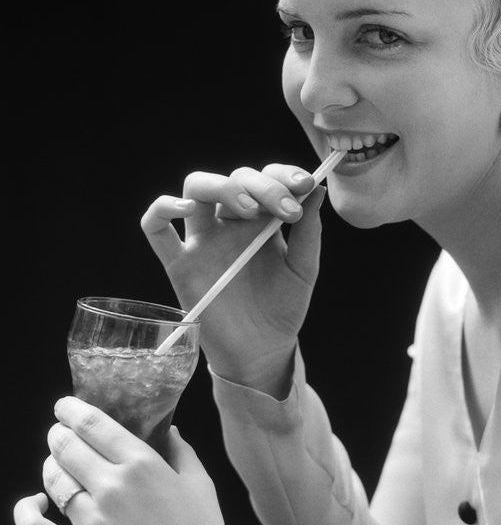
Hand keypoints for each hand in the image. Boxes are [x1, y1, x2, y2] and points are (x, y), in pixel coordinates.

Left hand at [13, 396, 228, 524]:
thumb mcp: (199, 481)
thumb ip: (180, 450)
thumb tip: (168, 430)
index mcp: (142, 464)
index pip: (93, 425)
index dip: (72, 410)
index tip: (65, 407)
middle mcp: (113, 488)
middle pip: (67, 447)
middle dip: (58, 434)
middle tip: (59, 433)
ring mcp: (91, 522)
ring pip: (53, 480)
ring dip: (50, 466)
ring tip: (56, 465)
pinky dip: (25, 510)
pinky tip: (33, 502)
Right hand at [141, 163, 324, 388]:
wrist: (263, 350)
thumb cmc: (283, 307)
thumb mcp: (304, 268)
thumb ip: (309, 231)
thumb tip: (319, 187)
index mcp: (261, 218)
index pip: (265, 178)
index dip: (283, 174)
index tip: (306, 185)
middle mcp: (230, 222)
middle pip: (235, 179)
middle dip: (262, 186)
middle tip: (286, 210)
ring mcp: (203, 240)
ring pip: (195, 187)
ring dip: (221, 186)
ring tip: (249, 210)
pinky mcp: (180, 263)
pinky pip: (156, 227)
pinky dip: (162, 208)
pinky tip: (183, 208)